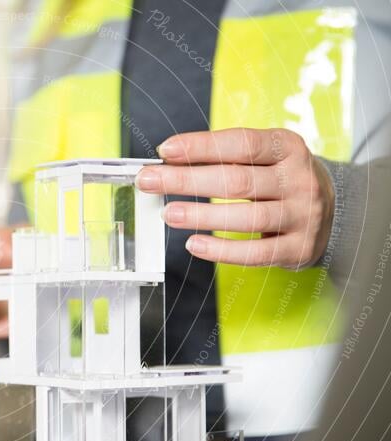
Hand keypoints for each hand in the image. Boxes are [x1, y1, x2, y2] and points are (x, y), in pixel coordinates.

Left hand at [135, 128, 334, 269]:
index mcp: (287, 148)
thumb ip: (223, 158)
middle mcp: (297, 180)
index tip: (165, 151)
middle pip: (236, 180)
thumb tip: (170, 163)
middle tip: (149, 181)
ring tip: (169, 214)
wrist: (333, 210)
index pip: (241, 143)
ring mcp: (301, 215)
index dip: (201, 146)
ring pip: (246, 218)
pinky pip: (254, 253)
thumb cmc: (281, 179)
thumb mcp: (264, 158)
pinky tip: (195, 244)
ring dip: (201, 216)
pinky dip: (221, 250)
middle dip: (187, 180)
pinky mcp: (297, 248)